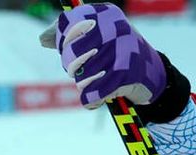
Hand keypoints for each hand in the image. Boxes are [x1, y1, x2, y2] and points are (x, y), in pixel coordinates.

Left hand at [39, 3, 165, 109]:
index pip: (66, 24)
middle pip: (70, 54)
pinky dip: (91, 100)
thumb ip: (68, 34)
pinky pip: (91, 94)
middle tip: (86, 69)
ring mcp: (122, 50)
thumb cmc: (115, 53)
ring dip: (85, 85)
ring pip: (80, 77)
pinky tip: (99, 96)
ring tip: (99, 80)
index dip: (63, 42)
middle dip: (73, 67)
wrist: (152, 74)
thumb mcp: (95, 36)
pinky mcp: (126, 75)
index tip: (69, 48)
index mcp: (104, 14)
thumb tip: (43, 39)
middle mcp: (114, 28)